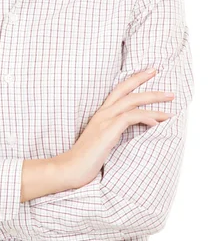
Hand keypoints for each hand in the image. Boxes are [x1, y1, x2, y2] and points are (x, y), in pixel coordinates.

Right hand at [60, 69, 174, 189]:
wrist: (71, 168)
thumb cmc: (87, 158)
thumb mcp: (104, 140)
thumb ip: (116, 131)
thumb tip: (135, 131)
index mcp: (102, 113)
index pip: (120, 90)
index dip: (136, 79)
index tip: (151, 72)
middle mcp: (103, 113)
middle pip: (127, 91)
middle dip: (149, 86)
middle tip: (170, 91)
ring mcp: (104, 120)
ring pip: (132, 102)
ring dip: (153, 104)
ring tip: (170, 111)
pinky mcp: (107, 131)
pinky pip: (130, 118)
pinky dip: (145, 118)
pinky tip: (156, 124)